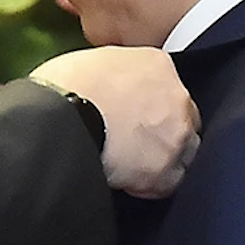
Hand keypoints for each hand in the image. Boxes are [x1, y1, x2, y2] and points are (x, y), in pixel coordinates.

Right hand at [31, 47, 200, 198]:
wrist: (60, 117)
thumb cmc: (65, 86)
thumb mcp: (96, 60)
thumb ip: (119, 73)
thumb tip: (113, 88)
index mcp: (158, 64)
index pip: (170, 88)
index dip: (153, 106)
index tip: (137, 116)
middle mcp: (177, 97)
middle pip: (184, 120)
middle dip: (164, 131)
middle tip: (134, 141)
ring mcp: (175, 135)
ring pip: (183, 153)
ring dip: (161, 158)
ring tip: (130, 164)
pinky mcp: (164, 170)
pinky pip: (168, 183)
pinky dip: (151, 184)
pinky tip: (128, 180)